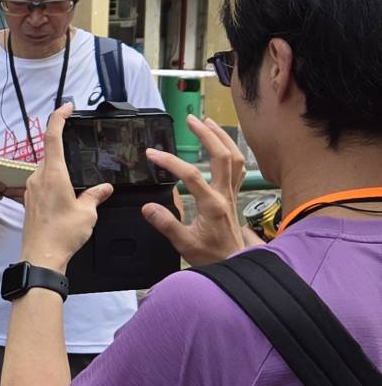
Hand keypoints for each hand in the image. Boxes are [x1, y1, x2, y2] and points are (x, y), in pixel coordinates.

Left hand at [20, 105, 113, 270]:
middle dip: (64, 150)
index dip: (58, 118)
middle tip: (81, 151)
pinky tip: (66, 196)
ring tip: (77, 182)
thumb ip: (95, 196)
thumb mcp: (87, 213)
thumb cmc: (63, 234)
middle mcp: (38, 177)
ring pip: (46, 170)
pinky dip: (54, 183)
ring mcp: (31, 189)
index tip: (67, 107)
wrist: (41, 256)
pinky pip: (42, 184)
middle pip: (50, 154)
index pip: (52, 137)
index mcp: (53, 174)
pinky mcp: (29, 201)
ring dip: (59, 170)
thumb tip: (104, 188)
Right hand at [142, 115, 249, 266]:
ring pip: (234, 158)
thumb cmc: (210, 255)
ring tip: (208, 123)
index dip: (169, 162)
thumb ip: (166, 224)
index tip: (151, 154)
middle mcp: (225, 194)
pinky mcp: (233, 195)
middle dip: (207, 135)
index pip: (190, 176)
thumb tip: (147, 208)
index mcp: (211, 205)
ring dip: (222, 138)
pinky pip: (237, 167)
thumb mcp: (184, 244)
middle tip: (190, 121)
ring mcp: (231, 193)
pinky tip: (222, 144)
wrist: (234, 264)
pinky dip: (231, 151)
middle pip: (222, 156)